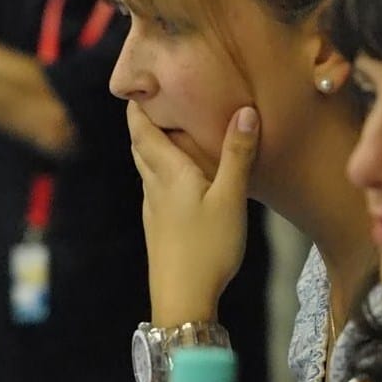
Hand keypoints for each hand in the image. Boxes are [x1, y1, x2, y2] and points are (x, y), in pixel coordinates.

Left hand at [127, 101, 258, 324]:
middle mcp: (154, 186)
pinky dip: (161, 170)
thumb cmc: (208, 248)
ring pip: (146, 167)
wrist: (183, 300)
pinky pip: (154, 188)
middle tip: (155, 98)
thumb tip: (245, 110)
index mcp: (167, 172)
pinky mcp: (158, 228)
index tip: (139, 82)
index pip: (142, 129)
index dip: (136, 105)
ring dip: (152, 145)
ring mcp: (153, 209)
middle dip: (143, 121)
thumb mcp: (230, 199)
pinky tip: (178, 177)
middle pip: (140, 145)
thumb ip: (237, 155)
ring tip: (169, 130)